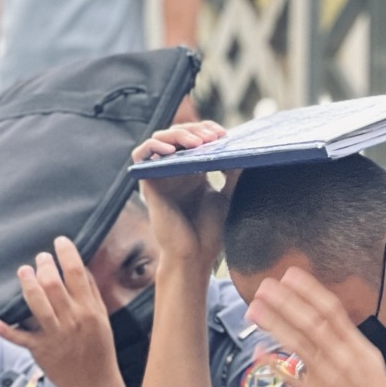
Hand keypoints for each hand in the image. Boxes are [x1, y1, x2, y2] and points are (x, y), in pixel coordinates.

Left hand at [0, 239, 122, 386]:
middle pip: (55, 285)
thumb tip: (81, 269)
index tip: (60, 241)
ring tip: (23, 271)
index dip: (67, 254)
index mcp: (90, 312)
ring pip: (38, 305)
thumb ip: (92, 295)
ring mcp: (55, 335)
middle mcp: (72, 321)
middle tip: (40, 258)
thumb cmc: (99, 349)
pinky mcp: (40, 349)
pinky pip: (20, 338)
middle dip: (44, 266)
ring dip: (28, 285)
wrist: (94, 383)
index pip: (78, 275)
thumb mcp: (102, 320)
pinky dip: (5, 331)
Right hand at [132, 121, 237, 262]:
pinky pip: (141, 155)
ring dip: (178, 135)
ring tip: (198, 143)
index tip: (225, 135)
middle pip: (178, 135)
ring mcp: (160, 175)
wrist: (195, 256)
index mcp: (193, 171)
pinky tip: (170, 149)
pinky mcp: (148, 183)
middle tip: (214, 136)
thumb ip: (232, 176)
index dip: (207, 131)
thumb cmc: (209, 232)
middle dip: (196, 130)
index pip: (195, 138)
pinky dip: (152, 147)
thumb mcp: (226, 198)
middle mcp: (175, 169)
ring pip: (159, 139)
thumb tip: (244, 153)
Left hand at [243, 268, 385, 386]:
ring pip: (299, 344)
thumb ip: (347, 343)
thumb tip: (327, 323)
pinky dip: (273, 363)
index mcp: (360, 347)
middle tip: (264, 286)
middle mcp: (345, 359)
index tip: (291, 275)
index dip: (310, 291)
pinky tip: (256, 352)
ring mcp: (331, 378)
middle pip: (312, 323)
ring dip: (275, 324)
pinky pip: (291, 377)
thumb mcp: (370, 363)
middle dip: (287, 302)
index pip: (333, 311)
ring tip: (253, 310)